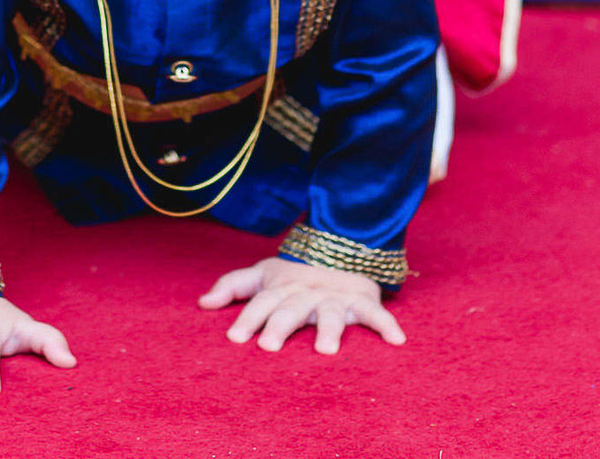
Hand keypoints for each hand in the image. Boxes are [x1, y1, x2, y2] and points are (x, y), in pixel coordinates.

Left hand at [199, 256, 404, 355]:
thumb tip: (202, 303)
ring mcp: (335, 298)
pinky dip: (387, 325)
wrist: (340, 248)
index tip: (234, 337)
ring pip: (330, 314)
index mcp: (282, 288)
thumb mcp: (263, 274)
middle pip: (291, 310)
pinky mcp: (361, 302)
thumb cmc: (295, 274)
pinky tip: (397, 341)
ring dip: (328, 330)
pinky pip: (376, 314)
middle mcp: (307, 294)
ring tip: (326, 351)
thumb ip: (233, 286)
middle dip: (279, 325)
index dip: (248, 317)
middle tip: (269, 347)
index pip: (262, 302)